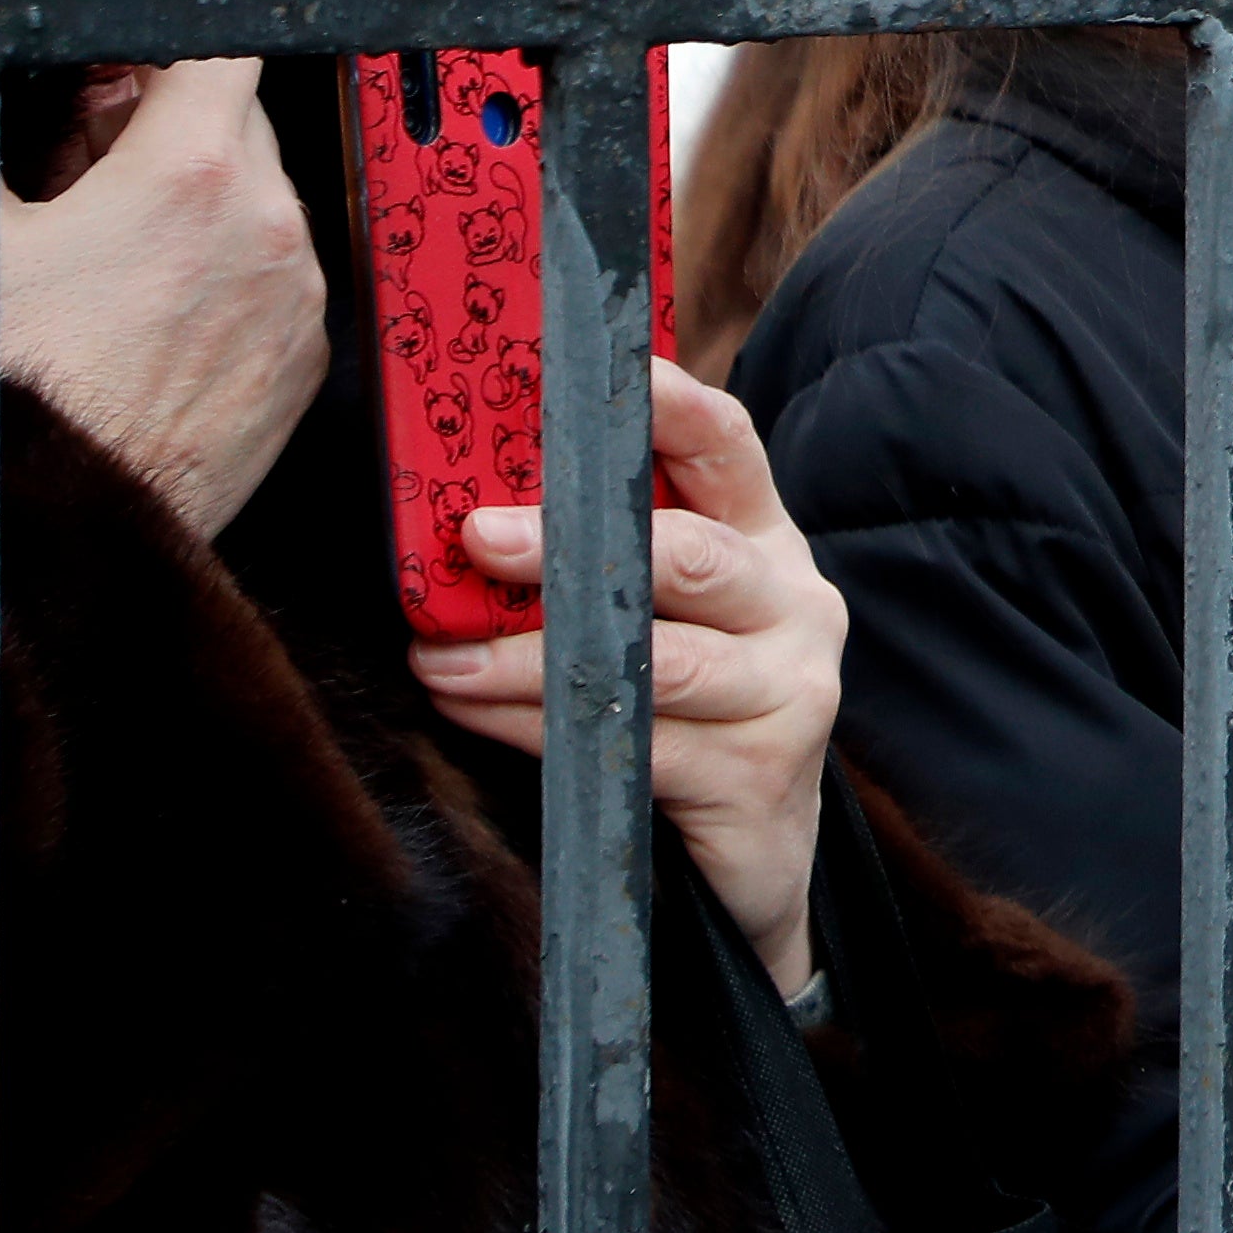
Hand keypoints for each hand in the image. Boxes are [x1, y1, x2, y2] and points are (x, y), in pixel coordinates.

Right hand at [0, 0, 326, 540]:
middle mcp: (275, 230)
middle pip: (233, 115)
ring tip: (106, 259)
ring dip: (197, 197)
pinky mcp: (308, 361)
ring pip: (258, 199)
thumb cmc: (5, 393)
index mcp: (198, 176)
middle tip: (84, 162)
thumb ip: (18, 124)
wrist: (54, 535)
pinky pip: (275, 275)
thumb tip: (41, 64)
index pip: (215, 24)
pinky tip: (149, 309)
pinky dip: (224, 267)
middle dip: (167, 112)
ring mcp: (302, 299)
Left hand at [413, 359, 847, 999]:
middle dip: (573, 544)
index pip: (729, 448)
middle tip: (475, 537)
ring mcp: (790, 692)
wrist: (753, 858)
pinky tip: (473, 713)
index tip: (603, 373)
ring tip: (437, 658)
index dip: (671, 406)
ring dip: (526, 660)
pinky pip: (634, 747)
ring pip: (651, 664)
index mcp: (765, 541)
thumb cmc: (682, 713)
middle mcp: (794, 605)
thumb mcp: (658, 617)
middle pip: (692, 557)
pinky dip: (537, 729)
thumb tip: (457, 512)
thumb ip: (600, 563)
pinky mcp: (760, 777)